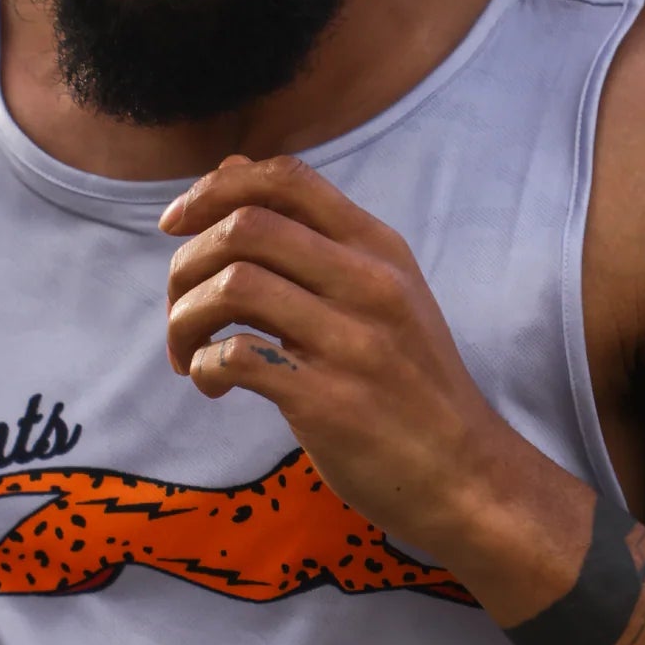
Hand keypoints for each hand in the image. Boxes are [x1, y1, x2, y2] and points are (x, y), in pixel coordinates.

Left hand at [159, 153, 521, 559]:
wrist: (467, 475)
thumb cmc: (410, 380)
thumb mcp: (380, 289)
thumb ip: (308, 234)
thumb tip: (231, 170)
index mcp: (378, 247)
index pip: (287, 177)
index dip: (215, 188)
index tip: (177, 223)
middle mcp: (369, 282)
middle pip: (246, 226)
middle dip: (187, 261)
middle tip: (180, 305)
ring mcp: (353, 341)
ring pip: (234, 285)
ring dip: (186, 316)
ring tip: (188, 350)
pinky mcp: (331, 400)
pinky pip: (238, 357)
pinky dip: (203, 365)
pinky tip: (212, 385)